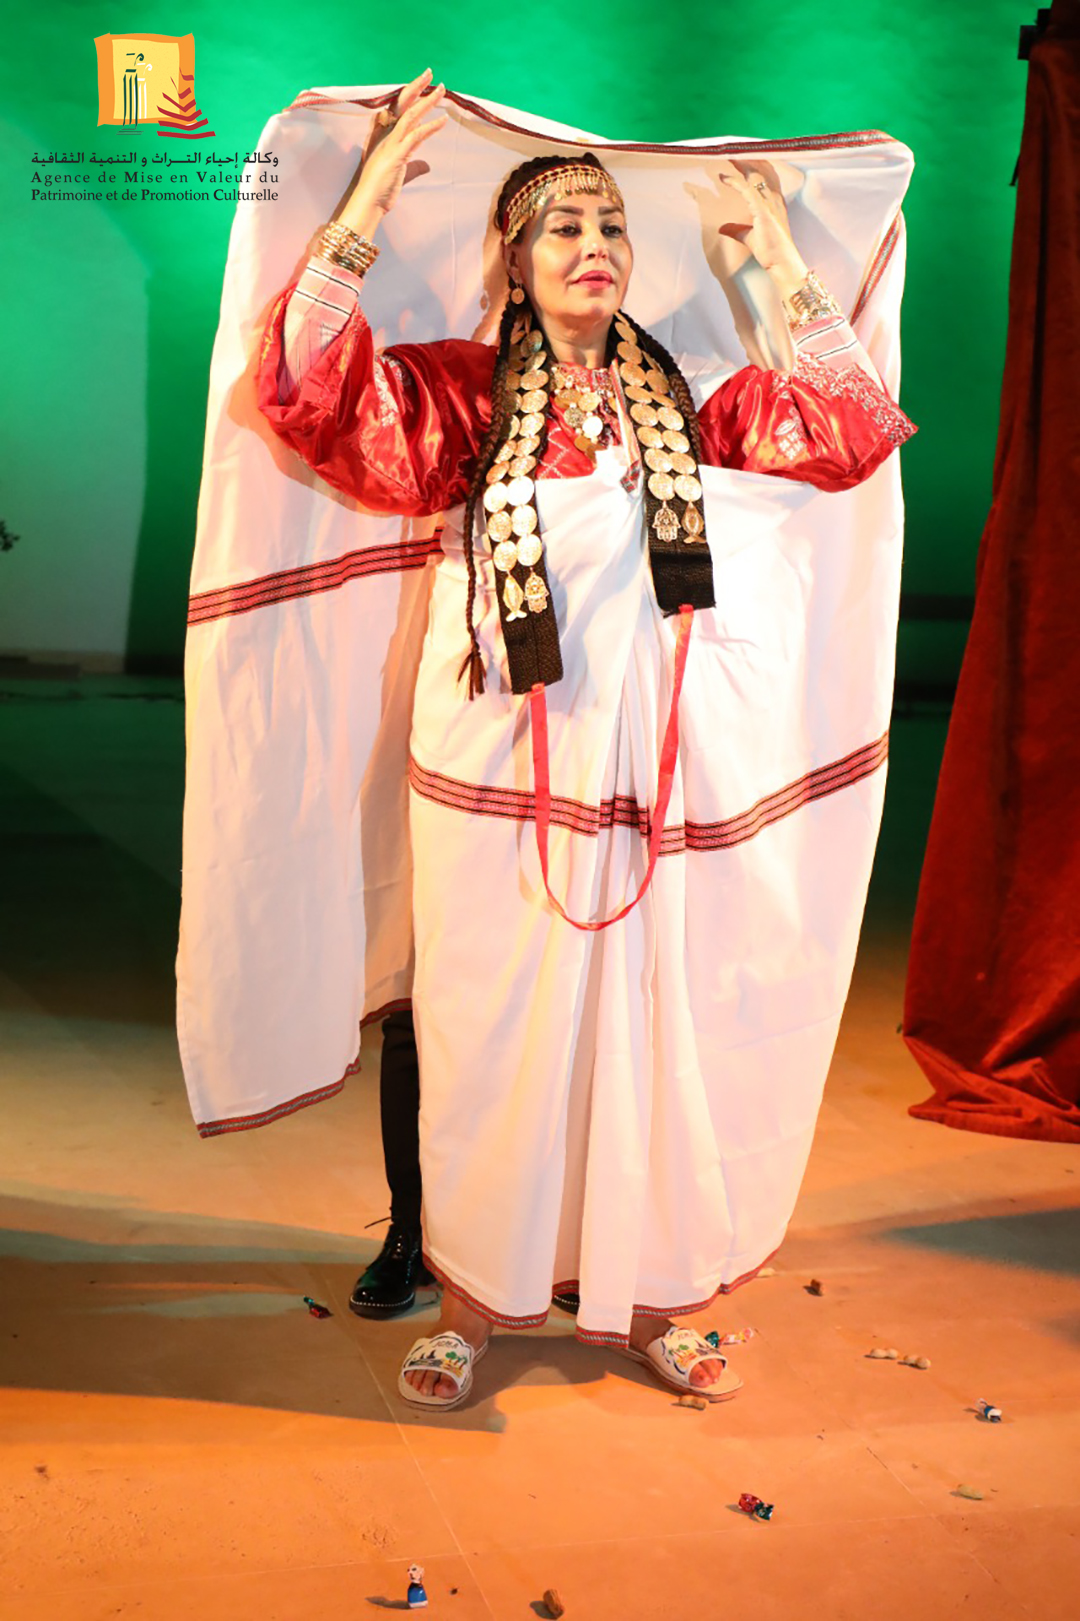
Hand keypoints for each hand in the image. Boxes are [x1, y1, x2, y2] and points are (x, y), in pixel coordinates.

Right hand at [338, 69, 447, 235]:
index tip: (422, 83)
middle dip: (416, 86)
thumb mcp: (399, 173)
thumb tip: (426, 165)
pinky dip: (431, 126)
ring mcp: (391, 143)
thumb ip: (413, 166)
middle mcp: (386, 134)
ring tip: (441, 90)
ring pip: (410, 115)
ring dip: (427, 101)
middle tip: (430, 72)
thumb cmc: (379, 189)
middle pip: (402, 103)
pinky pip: (416, 135)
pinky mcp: (398, 154)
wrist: (367, 202)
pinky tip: (443, 120)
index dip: (409, 94)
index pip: (397, 109)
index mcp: (385, 136)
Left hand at [717, 162, 806, 297]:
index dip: (754, 163)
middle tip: (732, 148)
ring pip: (755, 174)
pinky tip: (722, 178)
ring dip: (740, 163)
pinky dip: (734, 182)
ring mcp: (769, 203)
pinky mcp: (762, 211)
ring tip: (727, 155)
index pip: (765, 175)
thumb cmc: (771, 252)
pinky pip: (746, 190)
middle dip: (748, 157)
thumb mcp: (749, 237)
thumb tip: (723, 227)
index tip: (741, 156)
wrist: (782, 263)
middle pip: (761, 169)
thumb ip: (737, 229)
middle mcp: (774, 198)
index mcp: (774, 201)